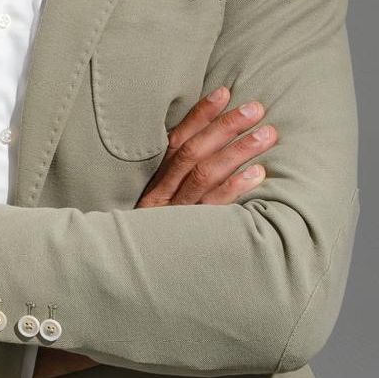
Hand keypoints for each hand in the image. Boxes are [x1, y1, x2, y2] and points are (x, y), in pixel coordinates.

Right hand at [37, 87, 276, 375]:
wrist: (112, 285)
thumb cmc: (136, 247)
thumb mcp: (147, 213)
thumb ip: (167, 186)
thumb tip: (193, 151)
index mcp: (149, 186)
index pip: (175, 142)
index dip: (199, 116)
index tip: (223, 93)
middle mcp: (159, 199)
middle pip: (193, 154)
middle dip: (225, 127)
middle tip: (256, 107)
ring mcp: (174, 219)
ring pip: (205, 176)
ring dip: (238, 151)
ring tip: (266, 132)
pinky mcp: (189, 239)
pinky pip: (214, 210)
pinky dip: (236, 188)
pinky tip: (258, 173)